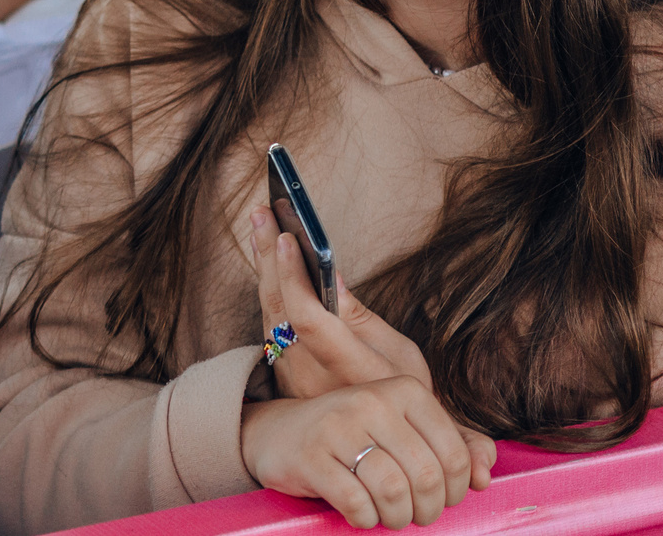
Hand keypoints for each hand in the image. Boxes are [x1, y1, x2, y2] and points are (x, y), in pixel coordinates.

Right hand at [240, 380, 491, 528]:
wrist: (279, 433)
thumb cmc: (353, 436)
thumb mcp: (403, 431)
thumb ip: (453, 447)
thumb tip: (486, 476)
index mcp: (401, 391)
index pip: (455, 453)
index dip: (456, 490)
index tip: (440, 497)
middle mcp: (370, 401)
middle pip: (427, 475)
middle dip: (428, 510)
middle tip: (415, 515)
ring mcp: (336, 426)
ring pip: (394, 490)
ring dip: (398, 517)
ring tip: (390, 515)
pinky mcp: (310, 456)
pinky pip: (356, 502)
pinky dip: (365, 518)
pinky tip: (360, 512)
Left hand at [252, 204, 430, 396]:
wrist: (380, 450)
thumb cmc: (402, 397)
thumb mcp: (401, 357)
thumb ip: (362, 318)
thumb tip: (330, 275)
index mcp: (351, 370)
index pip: (308, 319)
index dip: (293, 278)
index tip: (285, 238)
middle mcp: (312, 375)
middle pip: (279, 308)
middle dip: (268, 257)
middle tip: (262, 212)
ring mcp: (291, 378)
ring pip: (268, 314)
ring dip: (263, 267)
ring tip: (260, 224)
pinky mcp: (281, 377)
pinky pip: (268, 325)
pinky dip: (267, 289)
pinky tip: (265, 261)